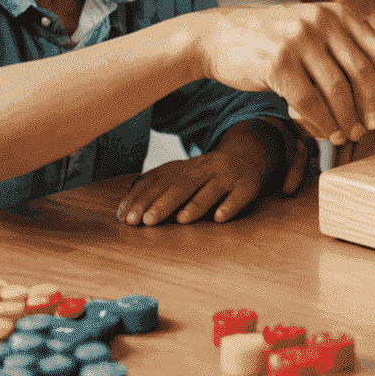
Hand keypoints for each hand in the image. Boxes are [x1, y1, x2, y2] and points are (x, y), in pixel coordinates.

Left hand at [115, 123, 306, 226]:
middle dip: (164, 202)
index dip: (142, 198)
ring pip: (210, 189)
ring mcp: (227, 176)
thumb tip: (125, 201)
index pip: (161, 181)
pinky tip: (220, 218)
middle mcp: (205, 168)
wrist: (249, 154)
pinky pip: (239, 195)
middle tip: (146, 221)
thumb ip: (158, 184)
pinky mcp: (247, 185)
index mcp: (186, 167)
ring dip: (196, 204)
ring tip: (181, 219)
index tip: (125, 218)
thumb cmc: (208, 174)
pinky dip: (230, 206)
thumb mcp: (184, 173)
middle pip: (183, 184)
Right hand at [191, 1, 374, 144]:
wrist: (220, 37)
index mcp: (344, 15)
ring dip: (349, 119)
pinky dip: (323, 123)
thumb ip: (354, 56)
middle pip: (372, 74)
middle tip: (374, 129)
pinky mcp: (278, 60)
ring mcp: (302, 37)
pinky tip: (326, 132)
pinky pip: (311, 101)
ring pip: (342, 90)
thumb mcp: (319, 39)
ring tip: (348, 133)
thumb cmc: (276, 47)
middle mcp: (328, 20)